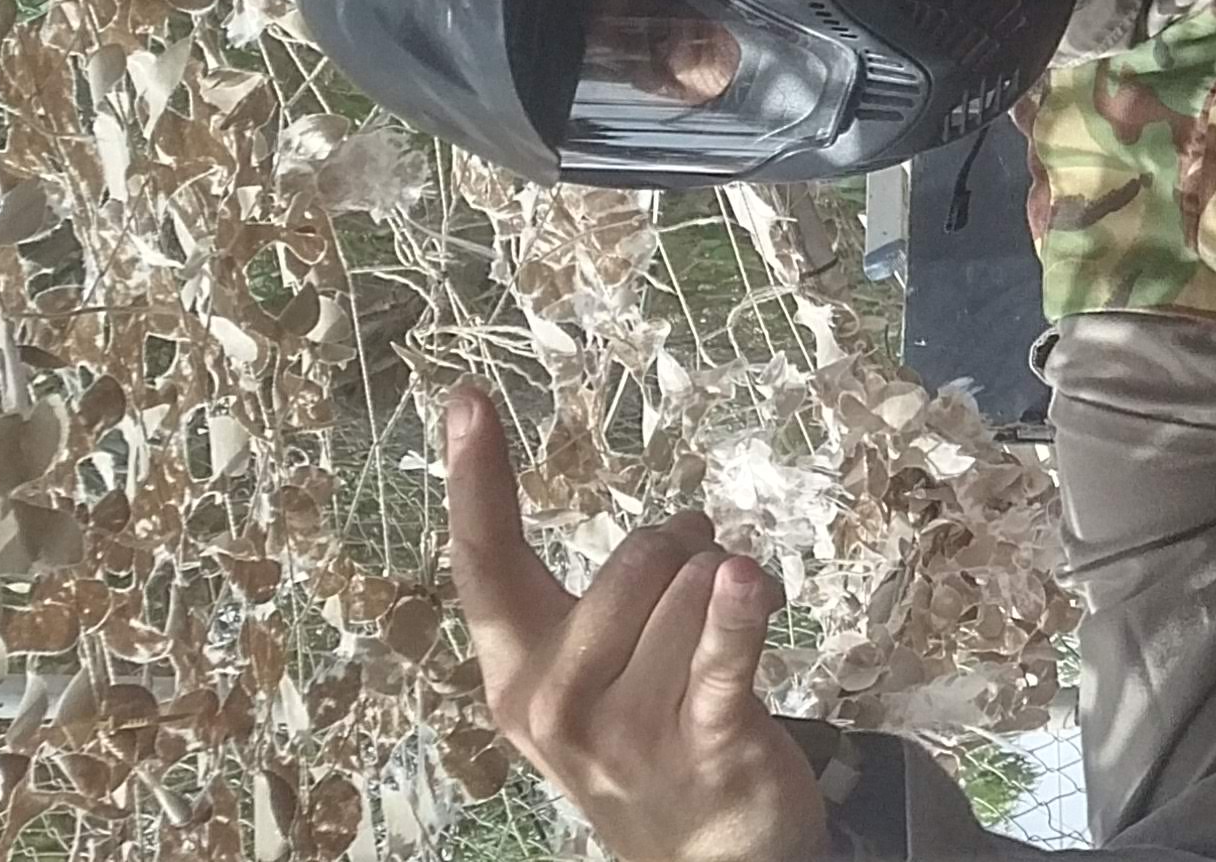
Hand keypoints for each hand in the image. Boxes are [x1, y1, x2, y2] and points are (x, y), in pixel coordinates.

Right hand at [444, 386, 829, 861]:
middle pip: (635, 559)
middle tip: (698, 586)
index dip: (476, 479)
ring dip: (728, 588)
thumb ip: (609, 595)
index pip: (485, 563)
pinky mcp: (703, 742)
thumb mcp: (587, 675)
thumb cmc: (642, 735)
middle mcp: (556, 704)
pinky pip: (722, 657)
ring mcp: (627, 731)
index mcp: (516, 674)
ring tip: (725, 635)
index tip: (466, 399)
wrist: (699, 855)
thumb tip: (679, 526)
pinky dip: (738, 616)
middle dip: (683, 548)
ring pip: (695, 587)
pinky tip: (748, 586)